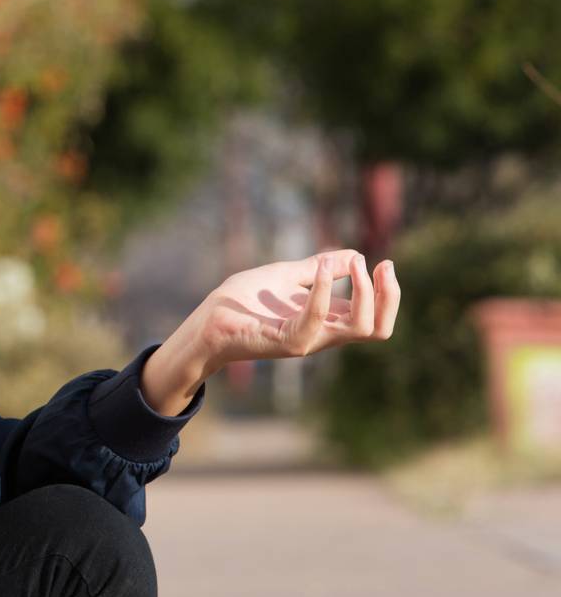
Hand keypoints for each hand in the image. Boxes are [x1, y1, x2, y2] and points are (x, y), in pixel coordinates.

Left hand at [141, 250, 400, 414]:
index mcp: (327, 319)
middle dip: (389, 296)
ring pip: (359, 328)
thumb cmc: (243, 300)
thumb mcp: (286, 275)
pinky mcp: (286, 341)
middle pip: (378, 328)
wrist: (207, 319)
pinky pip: (316, 320)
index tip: (383, 263)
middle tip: (383, 266)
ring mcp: (307, 340)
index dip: (387, 292)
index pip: (375, 317)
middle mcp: (323, 333)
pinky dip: (324, 292)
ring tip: (357, 265)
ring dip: (364, 293)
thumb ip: (319, 268)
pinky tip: (320, 269)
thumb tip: (355, 255)